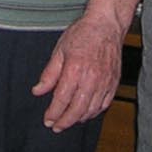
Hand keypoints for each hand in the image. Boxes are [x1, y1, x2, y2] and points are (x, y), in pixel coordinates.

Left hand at [32, 12, 124, 132]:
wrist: (106, 25)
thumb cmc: (83, 34)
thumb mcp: (59, 51)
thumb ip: (49, 74)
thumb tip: (38, 91)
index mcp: (75, 69)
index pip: (61, 99)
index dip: (53, 113)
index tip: (47, 120)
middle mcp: (91, 78)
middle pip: (77, 110)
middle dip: (64, 121)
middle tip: (56, 126)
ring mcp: (104, 82)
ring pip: (91, 110)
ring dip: (78, 119)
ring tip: (69, 120)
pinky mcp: (113, 82)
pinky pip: (104, 104)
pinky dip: (94, 112)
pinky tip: (85, 113)